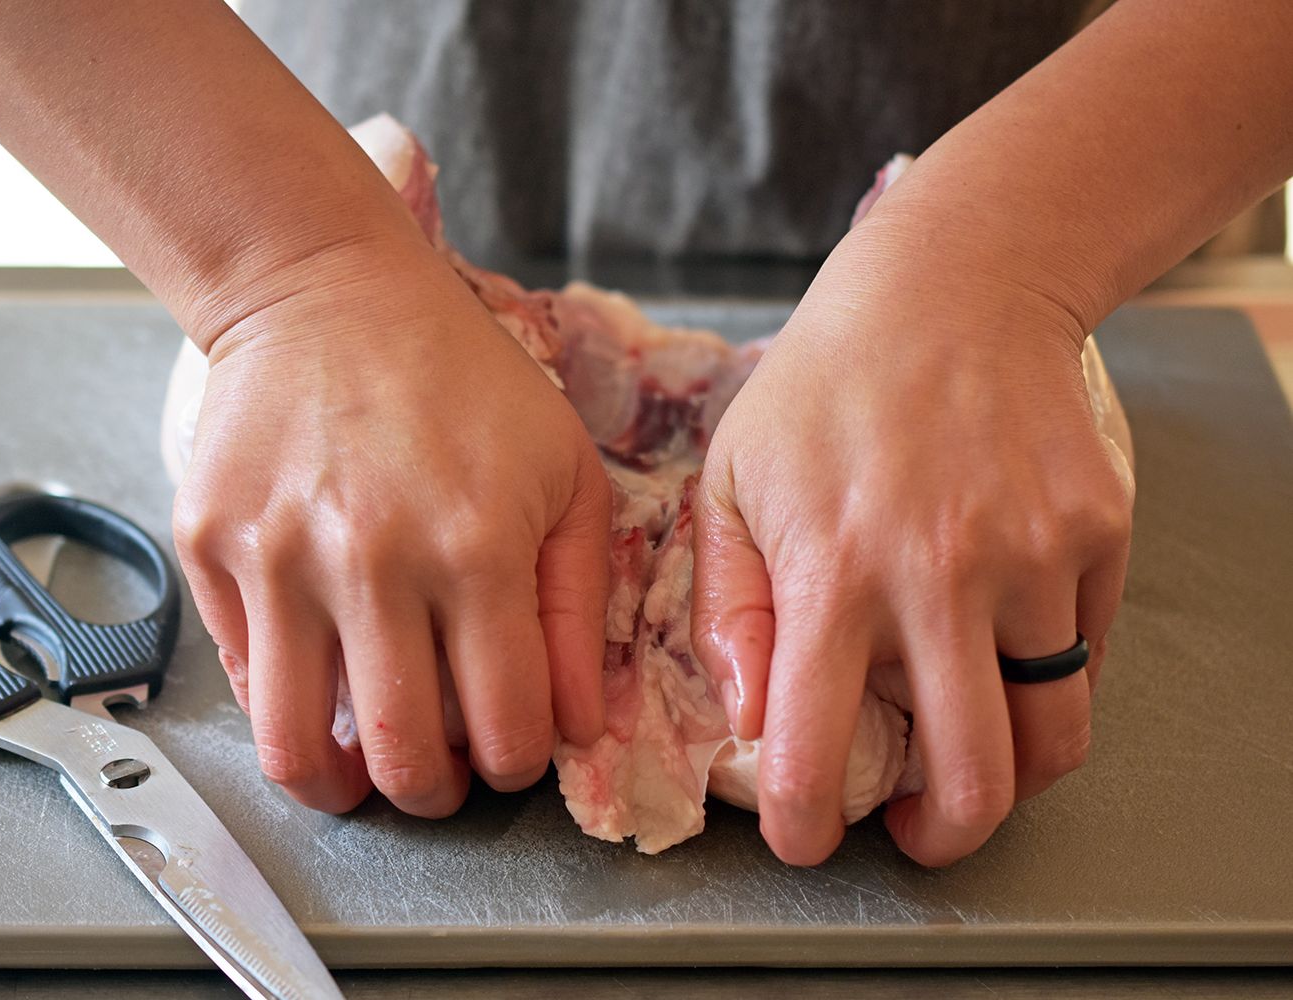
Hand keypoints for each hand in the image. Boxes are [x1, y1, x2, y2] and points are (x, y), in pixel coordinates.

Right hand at [172, 236, 609, 816]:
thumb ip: (578, 608)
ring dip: (337, 786)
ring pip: (297, 747)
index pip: (507, 730)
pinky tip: (314, 668)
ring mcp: (277, 557)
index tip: (508, 752)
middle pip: (404, 760)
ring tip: (358, 772)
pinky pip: (240, 675)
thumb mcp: (565, 474)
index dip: (516, 766)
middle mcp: (373, 563)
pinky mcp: (208, 545)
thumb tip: (574, 727)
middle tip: (439, 775)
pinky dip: (279, 698)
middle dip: (433, 795)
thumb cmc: (461, 379)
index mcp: (478, 549)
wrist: (326, 292)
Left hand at [691, 238, 1132, 866]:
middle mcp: (941, 576)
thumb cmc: (823, 388)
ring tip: (972, 756)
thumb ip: (728, 605)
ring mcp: (1035, 557)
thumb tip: (750, 713)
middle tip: (918, 829)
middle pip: (976, 779)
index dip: (806, 825)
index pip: (817, 749)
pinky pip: (1086, 655)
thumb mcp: (733, 482)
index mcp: (833, 571)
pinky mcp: (1098, 534)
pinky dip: (1047, 680)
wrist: (951, 288)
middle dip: (943, 838)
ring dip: (1011, 774)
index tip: (807, 837)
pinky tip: (1000, 647)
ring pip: (1054, 735)